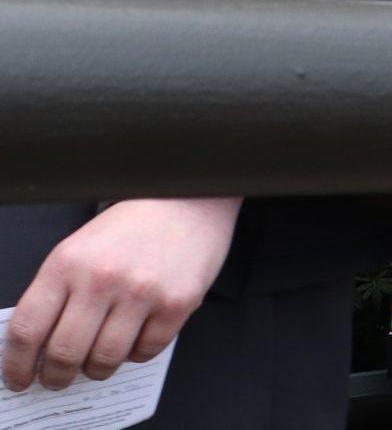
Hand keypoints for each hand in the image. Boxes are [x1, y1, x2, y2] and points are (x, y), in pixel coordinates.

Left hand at [1, 197, 240, 390]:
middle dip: (56, 377)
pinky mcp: (177, 302)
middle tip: (57, 379)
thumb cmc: (129, 228)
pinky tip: (135, 337)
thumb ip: (57, 295)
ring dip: (96, 370)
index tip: (19, 380)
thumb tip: (37, 348)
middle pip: (64, 353)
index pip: (27, 329)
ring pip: (105, 360)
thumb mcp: (79, 250)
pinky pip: (146, 352)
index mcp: (67, 263)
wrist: (187, 200)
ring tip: (97, 362)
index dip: (16, 365)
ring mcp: (142, 291)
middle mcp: (102, 277)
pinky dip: (136, 354)